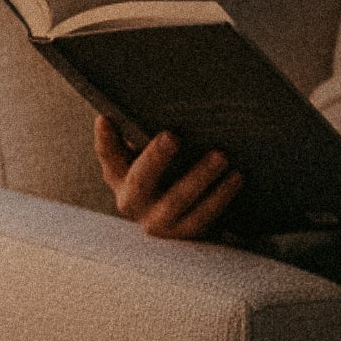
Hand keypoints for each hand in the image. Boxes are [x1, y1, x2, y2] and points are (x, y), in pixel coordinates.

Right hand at [93, 116, 242, 238]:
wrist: (184, 220)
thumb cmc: (165, 174)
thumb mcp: (147, 156)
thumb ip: (143, 134)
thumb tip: (154, 105)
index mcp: (119, 176)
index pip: (107, 154)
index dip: (105, 138)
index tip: (106, 118)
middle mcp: (131, 202)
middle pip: (140, 180)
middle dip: (155, 158)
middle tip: (172, 137)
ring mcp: (157, 222)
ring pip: (177, 200)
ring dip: (200, 177)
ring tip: (221, 157)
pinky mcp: (184, 234)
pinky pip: (203, 217)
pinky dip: (220, 196)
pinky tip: (236, 178)